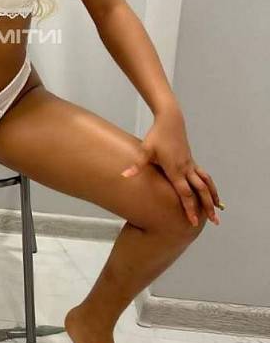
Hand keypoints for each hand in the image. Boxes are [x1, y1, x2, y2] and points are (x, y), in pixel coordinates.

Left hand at [120, 108, 221, 226]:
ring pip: (205, 183)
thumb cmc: (157, 135)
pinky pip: (203, 176)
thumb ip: (137, 165)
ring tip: (218, 210)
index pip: (184, 193)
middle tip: (215, 222)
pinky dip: (209, 185)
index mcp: (175, 169)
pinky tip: (212, 192)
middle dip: (206, 207)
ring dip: (212, 197)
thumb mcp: (145, 150)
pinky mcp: (191, 160)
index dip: (189, 208)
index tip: (192, 222)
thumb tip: (124, 175)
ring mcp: (190, 164)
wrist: (171, 120)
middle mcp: (186, 168)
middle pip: (200, 191)